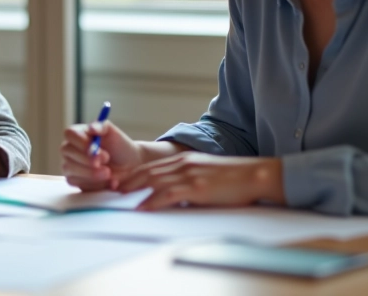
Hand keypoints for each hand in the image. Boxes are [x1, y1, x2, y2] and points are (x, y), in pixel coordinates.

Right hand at [60, 120, 141, 190]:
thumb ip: (102, 127)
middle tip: (106, 160)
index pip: (70, 134)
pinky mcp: (75, 181)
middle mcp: (70, 149)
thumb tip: (91, 128)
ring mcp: (70, 165)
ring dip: (91, 173)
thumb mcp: (114, 133)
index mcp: (78, 134)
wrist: (130, 167)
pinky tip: (108, 181)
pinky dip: (96, 184)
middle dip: (87, 158)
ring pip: (71, 169)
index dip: (81, 141)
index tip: (96, 147)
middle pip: (67, 152)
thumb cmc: (120, 148)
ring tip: (109, 173)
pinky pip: (78, 183)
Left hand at [115, 152, 283, 209]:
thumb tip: (175, 194)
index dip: (134, 174)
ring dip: (135, 190)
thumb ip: (188, 179)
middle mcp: (183, 164)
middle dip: (128, 181)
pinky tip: (143, 207)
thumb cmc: (233, 179)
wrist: (254, 175)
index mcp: (185, 160)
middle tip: (113, 189)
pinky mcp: (196, 187)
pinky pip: (168, 194)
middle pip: (148, 172)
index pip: (153, 166)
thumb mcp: (205, 174)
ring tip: (120, 198)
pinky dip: (152, 201)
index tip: (121, 180)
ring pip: (154, 181)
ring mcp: (189, 174)